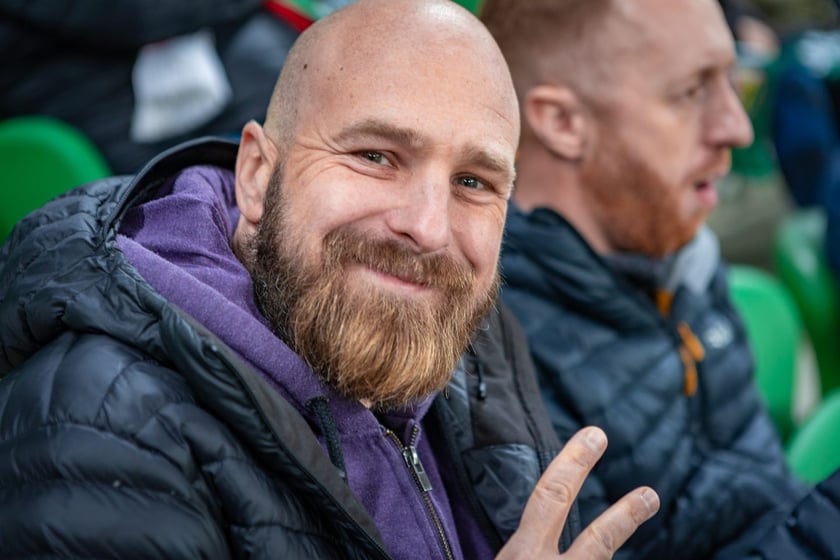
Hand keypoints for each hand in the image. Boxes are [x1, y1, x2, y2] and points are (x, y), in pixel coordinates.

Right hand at [497, 427, 659, 558]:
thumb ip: (513, 555)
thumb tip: (518, 548)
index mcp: (521, 558)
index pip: (550, 498)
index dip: (573, 463)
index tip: (594, 435)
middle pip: (596, 540)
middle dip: (625, 515)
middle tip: (650, 494)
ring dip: (624, 534)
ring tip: (648, 504)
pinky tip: (608, 557)